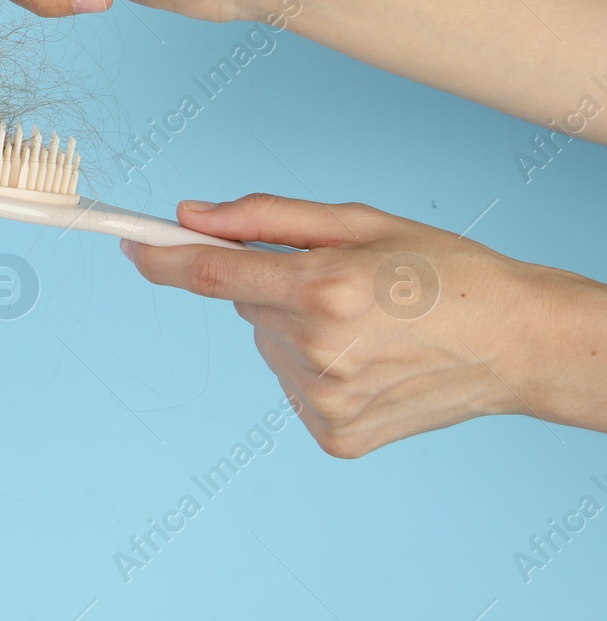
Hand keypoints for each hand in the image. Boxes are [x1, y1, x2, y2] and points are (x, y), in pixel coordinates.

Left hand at [120, 193, 606, 455]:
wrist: (518, 344)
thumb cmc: (444, 271)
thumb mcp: (358, 222)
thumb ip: (265, 218)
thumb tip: (191, 216)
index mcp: (322, 287)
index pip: (210, 273)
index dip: (162, 258)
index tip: (130, 246)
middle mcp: (316, 348)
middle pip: (243, 302)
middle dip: (271, 283)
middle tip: (341, 282)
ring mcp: (324, 399)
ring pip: (267, 343)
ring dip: (296, 327)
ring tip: (368, 324)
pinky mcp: (333, 433)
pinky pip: (292, 383)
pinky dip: (316, 367)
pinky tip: (368, 360)